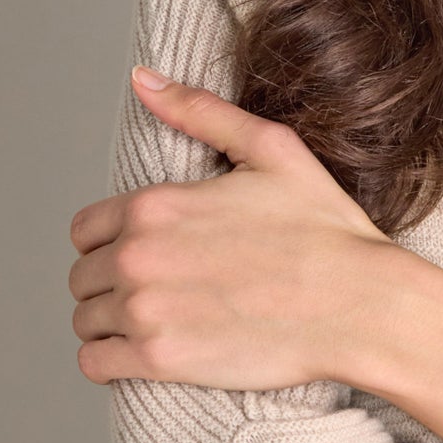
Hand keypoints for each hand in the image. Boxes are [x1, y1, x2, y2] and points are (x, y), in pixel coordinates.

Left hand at [68, 67, 394, 389]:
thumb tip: (142, 79)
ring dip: (110, 323)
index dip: (112, 242)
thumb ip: (199, 112)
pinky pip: (94, 363)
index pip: (85, 230)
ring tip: (153, 323)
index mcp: (153, 205)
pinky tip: (139, 355)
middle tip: (157, 292)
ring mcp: (145, 311)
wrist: (359, 305)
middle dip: (112, 284)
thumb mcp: (270, 150)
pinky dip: (109, 360)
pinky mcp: (160, 360)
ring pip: (85, 321)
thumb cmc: (324, 229)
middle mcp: (138, 256)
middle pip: (83, 277)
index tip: (145, 255)